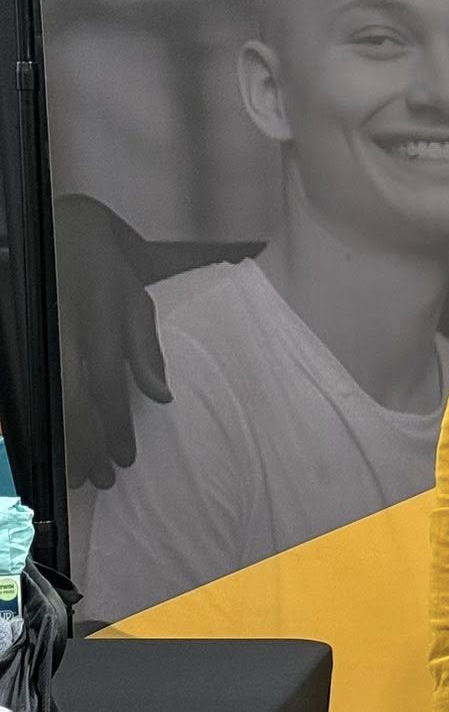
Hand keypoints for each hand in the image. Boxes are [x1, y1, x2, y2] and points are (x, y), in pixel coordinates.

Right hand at [57, 195, 169, 489]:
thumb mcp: (138, 303)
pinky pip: (29, 390)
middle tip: (98, 480)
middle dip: (85, 447)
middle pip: (70, 402)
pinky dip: (41, 420)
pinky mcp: (25, 339)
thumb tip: (161, 397)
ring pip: (46, 399)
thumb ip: (147, 351)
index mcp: (100, 323)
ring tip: (75, 473)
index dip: (115, 429)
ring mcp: (41, 335)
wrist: (66, 231)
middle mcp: (66, 331)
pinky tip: (51, 444)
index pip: (106, 388)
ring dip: (61, 441)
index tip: (124, 460)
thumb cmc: (108, 272)